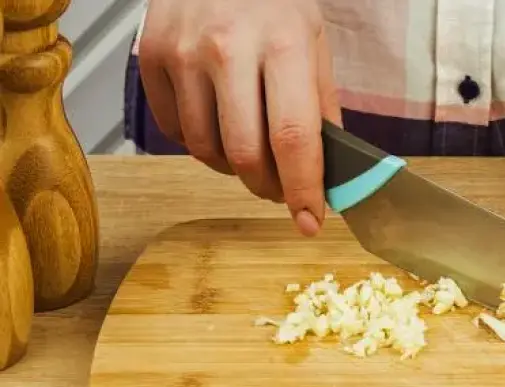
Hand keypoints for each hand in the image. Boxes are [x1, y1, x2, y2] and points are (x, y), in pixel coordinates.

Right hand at [138, 0, 340, 235]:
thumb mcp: (314, 41)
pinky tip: (218, 124)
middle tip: (280, 188)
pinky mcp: (151, 58)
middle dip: (268, 187)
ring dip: (232, 168)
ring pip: (205, 149)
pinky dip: (200, 144)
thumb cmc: (273, 1)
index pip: (293, 138)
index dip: (303, 190)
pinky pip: (174, 132)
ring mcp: (182, 53)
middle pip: (244, 154)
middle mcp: (228, 48)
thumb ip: (321, 107)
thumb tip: (327, 173)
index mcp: (283, 43)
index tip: (309, 221)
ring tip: (249, 148)